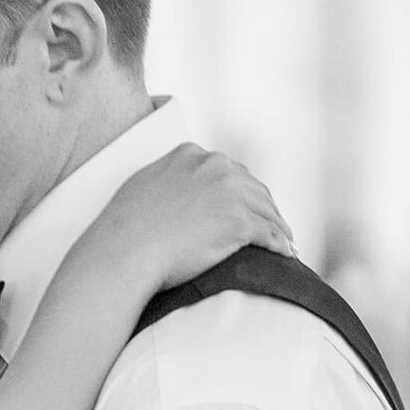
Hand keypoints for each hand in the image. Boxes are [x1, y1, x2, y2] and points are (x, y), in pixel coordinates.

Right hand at [80, 144, 293, 294]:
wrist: (124, 250)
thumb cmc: (123, 228)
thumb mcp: (143, 185)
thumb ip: (167, 179)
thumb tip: (175, 189)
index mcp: (191, 155)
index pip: (228, 171)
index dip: (240, 191)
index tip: (245, 205)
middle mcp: (215, 167)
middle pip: (253, 187)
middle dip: (264, 207)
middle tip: (271, 224)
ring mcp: (230, 194)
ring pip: (267, 210)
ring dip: (279, 226)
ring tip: (285, 241)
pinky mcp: (239, 223)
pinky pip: (270, 234)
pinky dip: (282, 245)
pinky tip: (286, 254)